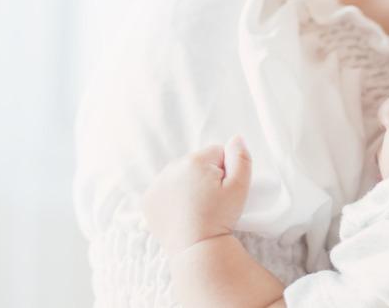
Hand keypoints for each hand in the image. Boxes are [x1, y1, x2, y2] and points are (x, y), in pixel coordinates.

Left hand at [141, 135, 251, 254]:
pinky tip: (180, 213)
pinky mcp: (148, 200)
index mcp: (194, 161)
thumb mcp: (240, 187)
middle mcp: (171, 167)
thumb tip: (236, 138)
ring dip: (187, 186)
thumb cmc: (220, 218)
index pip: (216, 153)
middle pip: (196, 164)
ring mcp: (157, 183)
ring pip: (179, 176)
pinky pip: (164, 190)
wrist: (196, 249)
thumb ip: (241, 158)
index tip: (222, 191)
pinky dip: (171, 198)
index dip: (225, 171)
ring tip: (196, 209)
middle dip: (204, 177)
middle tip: (210, 202)